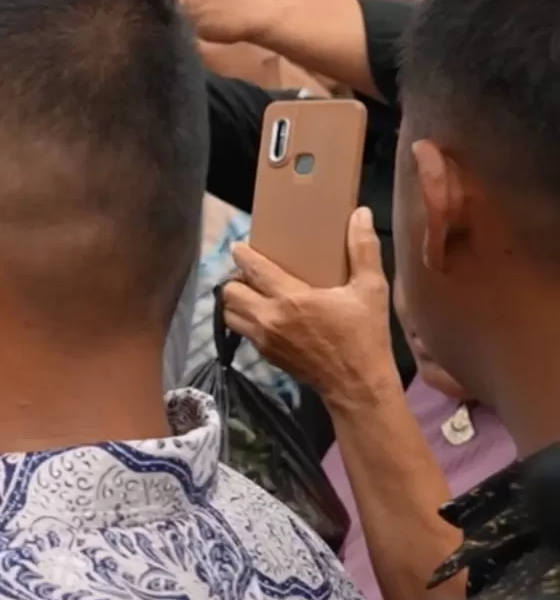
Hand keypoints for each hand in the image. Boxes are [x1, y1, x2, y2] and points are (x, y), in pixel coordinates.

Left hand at [222, 208, 399, 407]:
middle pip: (229, 291)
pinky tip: (263, 314)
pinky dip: (244, 320)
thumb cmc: (365, 336)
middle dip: (236, 279)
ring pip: (229, 313)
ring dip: (235, 301)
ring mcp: (263, 339)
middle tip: (251, 273)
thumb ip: (363, 250)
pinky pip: (241, 332)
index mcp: (292, 299)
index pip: (252, 269)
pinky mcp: (265, 355)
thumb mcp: (371, 290)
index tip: (240, 246)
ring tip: (253, 293)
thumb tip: (360, 213)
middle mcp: (269, 318)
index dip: (242, 254)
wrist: (357, 386)